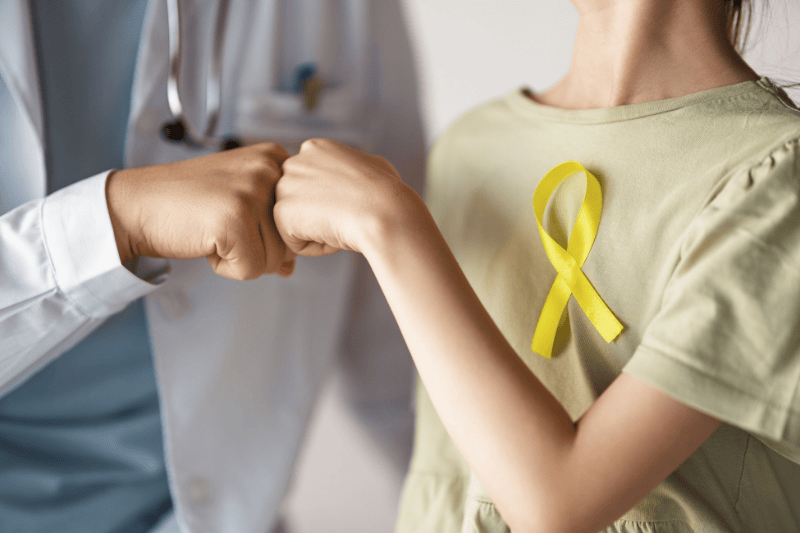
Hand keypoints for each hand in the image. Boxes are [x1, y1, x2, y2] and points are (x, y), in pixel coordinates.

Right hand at [106, 143, 294, 279]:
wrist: (137, 205)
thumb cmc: (186, 204)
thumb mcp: (240, 203)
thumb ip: (272, 228)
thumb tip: (292, 266)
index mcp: (274, 157)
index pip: (298, 221)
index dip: (265, 233)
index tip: (233, 215)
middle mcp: (268, 169)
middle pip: (289, 242)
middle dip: (255, 248)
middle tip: (218, 224)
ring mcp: (252, 192)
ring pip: (274, 259)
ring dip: (240, 258)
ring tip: (211, 230)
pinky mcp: (236, 220)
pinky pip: (251, 269)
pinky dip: (225, 267)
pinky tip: (205, 241)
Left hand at [274, 139, 419, 257]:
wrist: (383, 211)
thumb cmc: (387, 192)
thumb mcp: (374, 166)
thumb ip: (356, 166)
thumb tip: (363, 169)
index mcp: (315, 148)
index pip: (313, 185)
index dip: (336, 200)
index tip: (354, 201)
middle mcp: (294, 162)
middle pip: (302, 204)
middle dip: (322, 216)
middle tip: (348, 215)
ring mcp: (284, 187)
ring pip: (298, 224)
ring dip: (320, 231)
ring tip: (343, 223)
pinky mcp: (281, 213)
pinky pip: (295, 243)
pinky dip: (316, 247)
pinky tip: (335, 233)